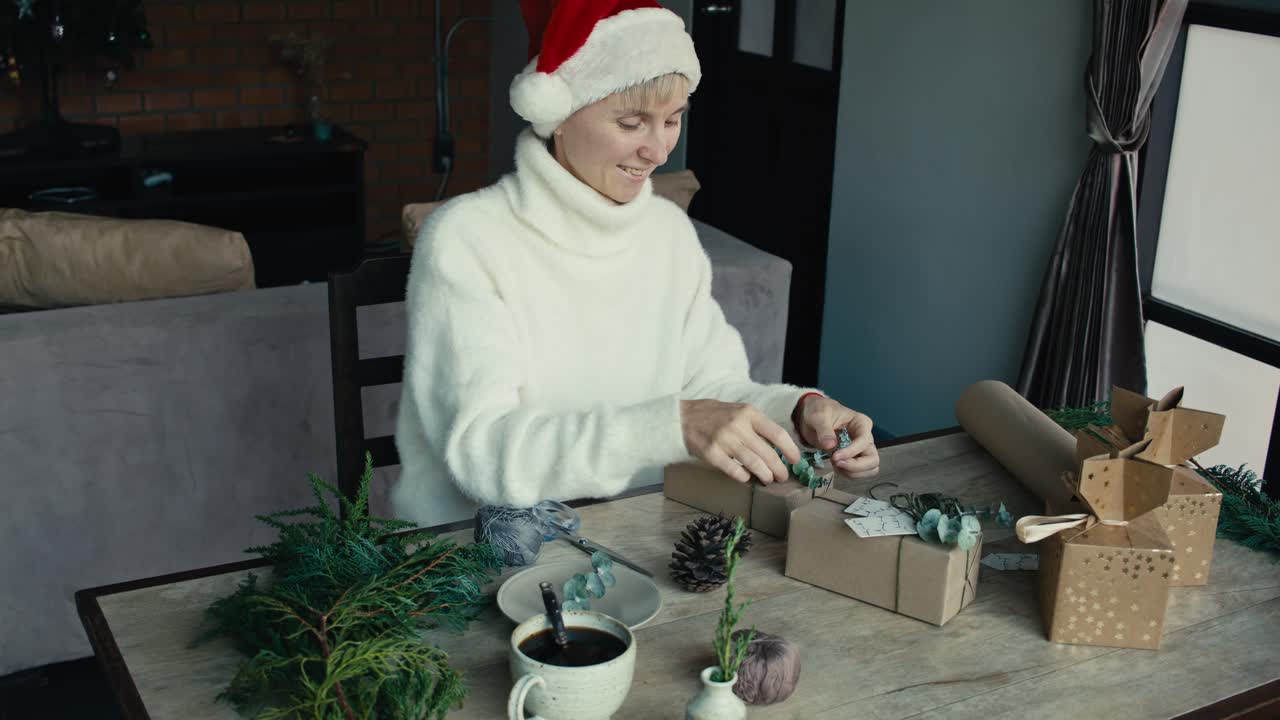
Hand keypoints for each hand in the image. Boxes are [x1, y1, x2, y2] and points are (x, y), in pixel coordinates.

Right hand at [680, 399, 801, 483]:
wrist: (682, 418)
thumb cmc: (712, 414)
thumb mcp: (737, 410)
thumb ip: (755, 424)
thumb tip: (777, 445)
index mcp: (748, 413)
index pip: (777, 433)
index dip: (790, 449)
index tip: (795, 460)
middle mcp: (738, 426)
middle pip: (768, 453)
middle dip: (779, 468)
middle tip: (782, 476)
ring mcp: (724, 440)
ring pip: (754, 464)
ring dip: (765, 475)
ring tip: (768, 479)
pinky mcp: (712, 454)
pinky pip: (734, 470)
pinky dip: (744, 476)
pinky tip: (746, 477)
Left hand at [795, 396, 879, 479]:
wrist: (814, 417)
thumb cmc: (819, 411)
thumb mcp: (818, 416)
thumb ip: (824, 430)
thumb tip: (831, 445)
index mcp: (861, 423)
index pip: (863, 442)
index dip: (850, 452)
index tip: (834, 457)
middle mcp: (866, 437)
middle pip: (873, 460)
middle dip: (855, 466)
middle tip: (836, 463)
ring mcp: (862, 449)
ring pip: (870, 469)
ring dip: (852, 472)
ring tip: (835, 464)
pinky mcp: (855, 458)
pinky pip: (859, 472)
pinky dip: (848, 474)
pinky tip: (836, 466)